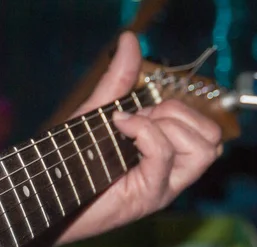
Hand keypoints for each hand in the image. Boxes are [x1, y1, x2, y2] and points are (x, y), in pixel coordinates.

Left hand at [57, 32, 221, 244]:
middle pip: (211, 138)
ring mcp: (162, 187)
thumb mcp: (96, 113)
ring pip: (203, 149)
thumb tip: (129, 41)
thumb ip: (117, 81)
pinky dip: (145, 133)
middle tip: (134, 122)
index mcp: (164, 155)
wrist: (44, 192)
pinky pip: (164, 154)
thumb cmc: (69, 159)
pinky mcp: (148, 196)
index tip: (131, 112)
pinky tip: (120, 130)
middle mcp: (170, 174)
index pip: (203, 127)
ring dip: (166, 126)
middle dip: (176, 114)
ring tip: (130, 131)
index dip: (173, 108)